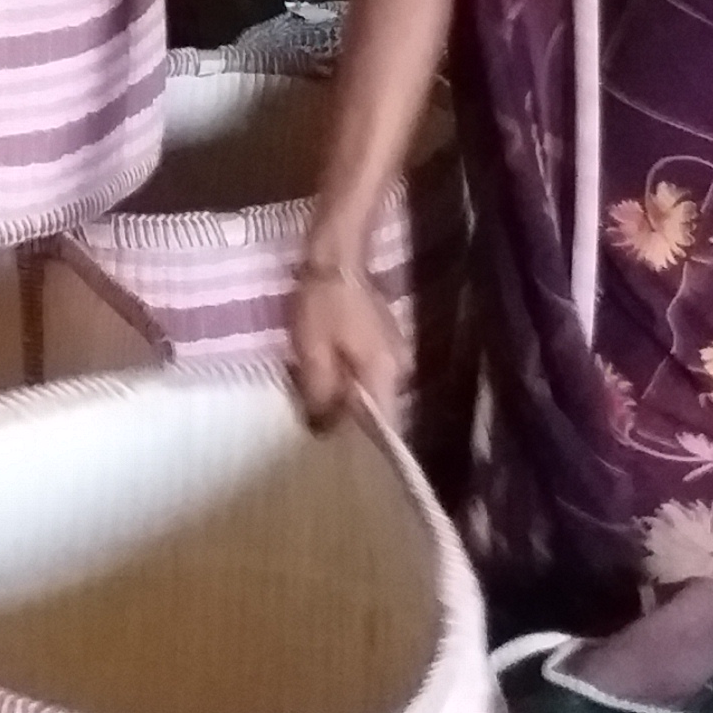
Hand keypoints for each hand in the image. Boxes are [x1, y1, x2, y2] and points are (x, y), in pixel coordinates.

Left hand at [286, 268, 404, 429]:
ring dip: (349, 402)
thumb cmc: (323, 304)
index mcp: (386, 374)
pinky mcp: (385, 342)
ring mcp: (396, 353)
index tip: (340, 456)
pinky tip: (328, 383)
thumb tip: (324, 432)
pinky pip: (370, 375)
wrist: (336, 256)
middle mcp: (401, 369)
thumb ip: (320, 396)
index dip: (363, 445)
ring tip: (320, 412)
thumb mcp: (312, 352)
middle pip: (379, 411)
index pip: (385, 427)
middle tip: (321, 435)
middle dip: (352, 424)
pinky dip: (350, 382)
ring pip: (373, 392)